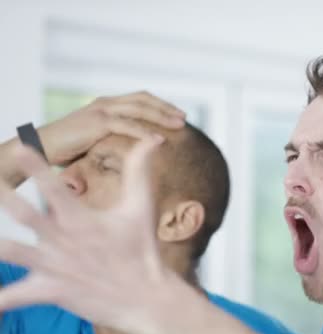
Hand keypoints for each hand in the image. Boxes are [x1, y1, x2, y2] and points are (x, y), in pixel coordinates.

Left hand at [0, 140, 263, 333]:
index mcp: (81, 218)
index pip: (55, 186)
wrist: (144, 295)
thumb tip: (152, 139)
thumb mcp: (142, 206)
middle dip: (3, 196)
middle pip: (23, 213)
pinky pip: (12, 299)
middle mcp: (62, 239)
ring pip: (10, 252)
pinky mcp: (48, 291)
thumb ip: (140, 170)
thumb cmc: (142, 248)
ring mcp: (52, 266)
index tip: (20, 147)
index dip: (36, 166)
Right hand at [40, 91, 184, 164]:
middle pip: (143, 99)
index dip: (160, 104)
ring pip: (139, 109)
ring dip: (162, 117)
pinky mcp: (96, 123)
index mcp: (107, 104)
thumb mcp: (95, 139)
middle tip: (184, 118)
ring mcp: (101, 110)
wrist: (39, 146)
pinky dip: (145, 132)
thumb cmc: (66, 147)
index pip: (140, 98)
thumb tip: (131, 148)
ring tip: (180, 125)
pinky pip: (127, 126)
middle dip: (166, 108)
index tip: (177, 114)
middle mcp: (106, 103)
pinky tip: (159, 140)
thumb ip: (113, 137)